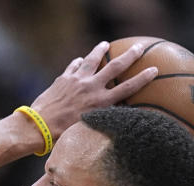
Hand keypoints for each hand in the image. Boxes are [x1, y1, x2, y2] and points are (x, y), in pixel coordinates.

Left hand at [31, 41, 157, 139]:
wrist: (40, 126)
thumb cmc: (64, 133)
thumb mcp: (88, 127)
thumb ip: (101, 117)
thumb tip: (111, 113)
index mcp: (100, 102)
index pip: (128, 87)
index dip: (142, 78)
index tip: (153, 69)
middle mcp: (91, 88)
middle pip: (115, 67)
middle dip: (129, 55)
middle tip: (138, 47)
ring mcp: (77, 80)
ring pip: (91, 60)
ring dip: (99, 51)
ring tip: (105, 44)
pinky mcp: (63, 78)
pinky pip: (73, 66)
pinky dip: (78, 62)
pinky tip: (80, 60)